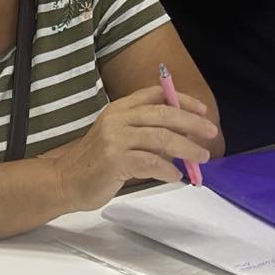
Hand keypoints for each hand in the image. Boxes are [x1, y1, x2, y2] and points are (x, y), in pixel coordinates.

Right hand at [47, 87, 221, 211]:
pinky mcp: (114, 161)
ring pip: (160, 138)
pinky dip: (167, 169)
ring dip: (186, 148)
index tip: (203, 110)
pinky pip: (149, 162)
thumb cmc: (95, 162)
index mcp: (119, 108)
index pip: (155, 94)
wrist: (64, 181)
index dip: (182, 99)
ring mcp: (114, 139)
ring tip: (202, 158)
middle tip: (210, 132)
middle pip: (162, 113)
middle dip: (191, 122)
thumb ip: (146, 134)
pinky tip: (176, 177)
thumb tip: (183, 137)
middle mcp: (117, 118)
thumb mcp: (118, 138)